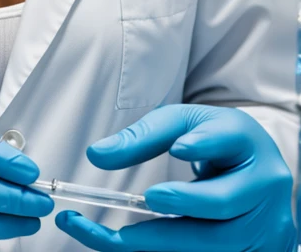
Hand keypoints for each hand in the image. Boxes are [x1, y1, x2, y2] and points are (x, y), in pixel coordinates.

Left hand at [55, 104, 294, 250]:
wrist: (252, 163)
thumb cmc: (212, 138)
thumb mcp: (181, 123)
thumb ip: (142, 137)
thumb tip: (96, 155)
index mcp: (246, 139)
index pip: (227, 140)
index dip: (204, 145)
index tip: (178, 148)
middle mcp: (264, 184)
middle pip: (224, 202)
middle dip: (184, 203)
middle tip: (147, 198)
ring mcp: (267, 225)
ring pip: (218, 243)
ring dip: (166, 242)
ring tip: (119, 236)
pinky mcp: (261, 251)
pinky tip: (135, 246)